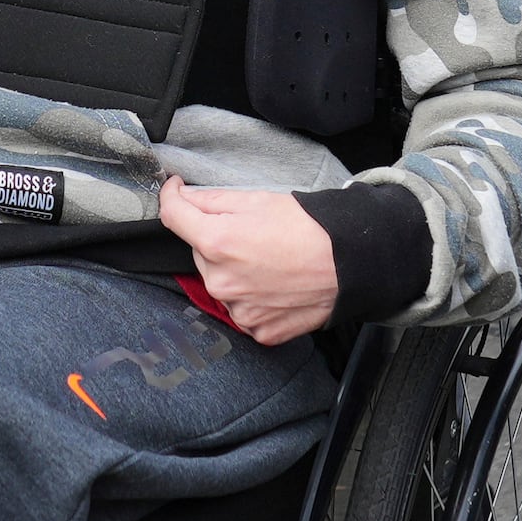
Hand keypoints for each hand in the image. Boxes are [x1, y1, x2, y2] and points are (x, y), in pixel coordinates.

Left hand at [158, 179, 339, 342]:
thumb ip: (212, 199)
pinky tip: (276, 285)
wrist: (351, 263)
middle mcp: (220, 282)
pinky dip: (253, 298)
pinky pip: (243, 310)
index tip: (176, 190)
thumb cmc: (309, 227)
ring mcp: (238, 310)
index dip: (171, 196)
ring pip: (221, 284)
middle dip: (217, 241)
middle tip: (251, 234)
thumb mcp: (258, 199)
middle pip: (201, 254)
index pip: (172, 217)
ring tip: (269, 261)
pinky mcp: (257, 330)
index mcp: (216, 243)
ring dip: (234, 272)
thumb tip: (183, 197)